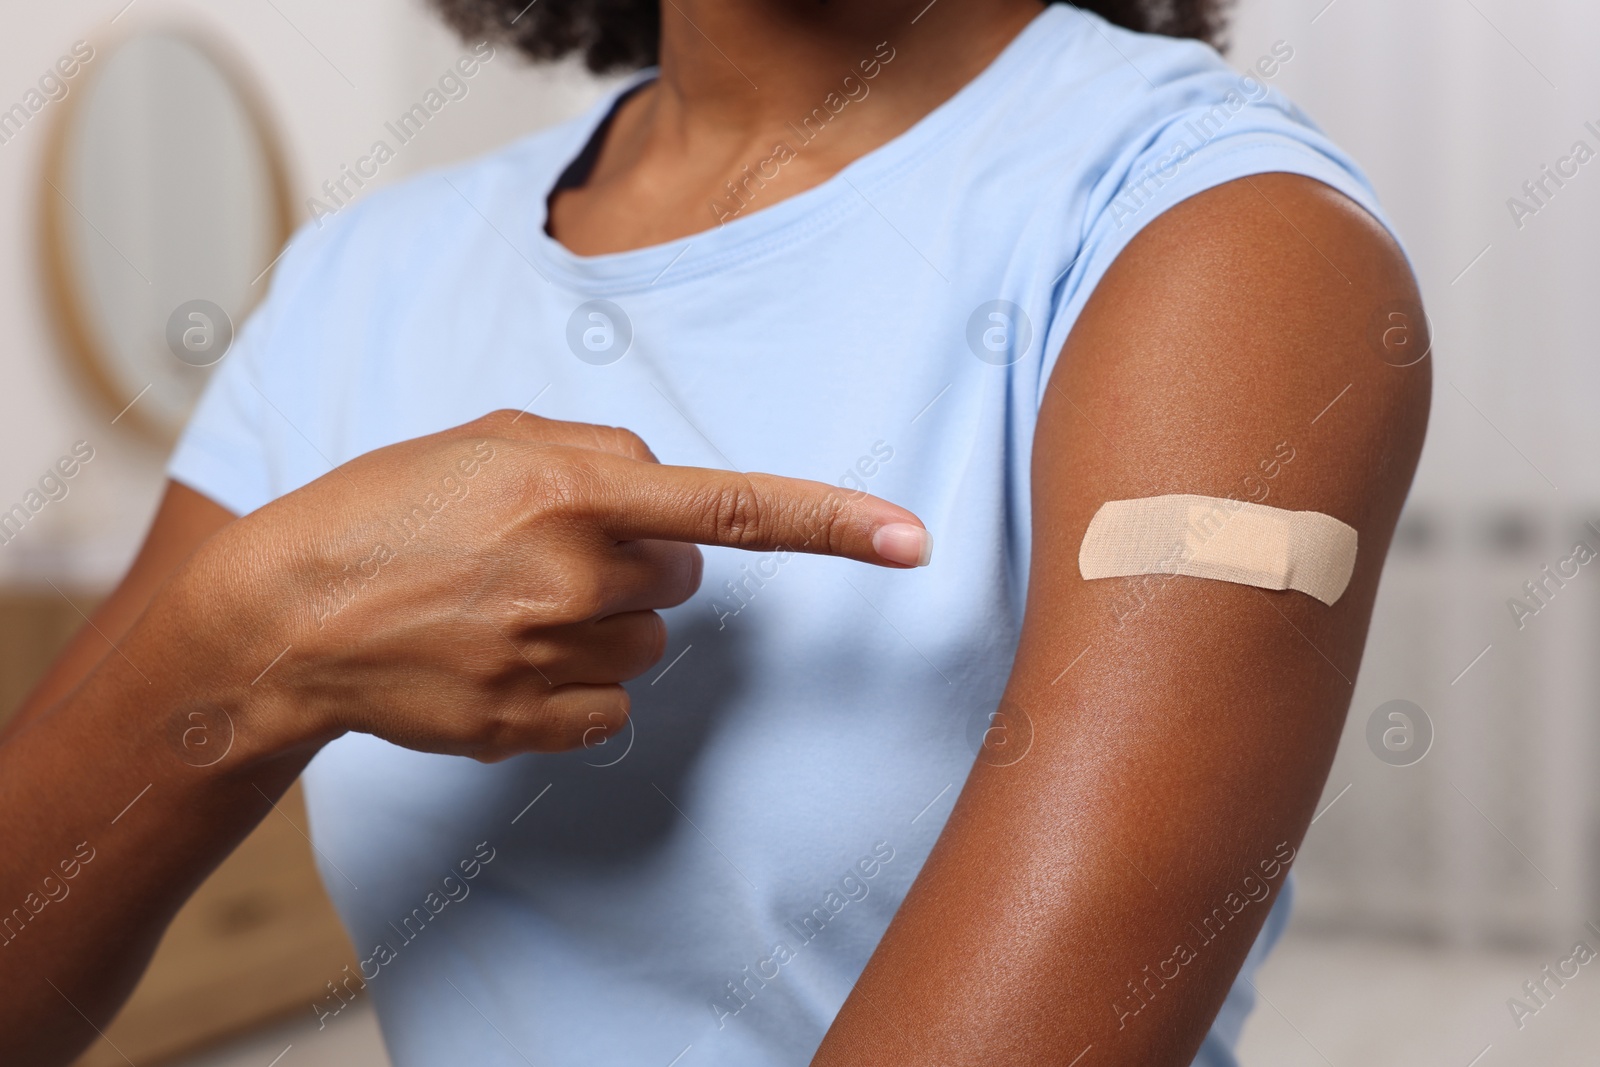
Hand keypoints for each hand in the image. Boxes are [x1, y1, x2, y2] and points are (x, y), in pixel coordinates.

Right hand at [189, 410, 930, 762]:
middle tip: (548, 551)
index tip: (912, 540)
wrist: (285, 618)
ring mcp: (554, 659)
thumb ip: (596, 453)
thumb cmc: (385, 509)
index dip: (832, 522)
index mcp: (572, 490)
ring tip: (508, 604)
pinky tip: (501, 658)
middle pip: (686, 578)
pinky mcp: (534, 724)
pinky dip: (574, 685)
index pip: (734, 507)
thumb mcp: (485, 440)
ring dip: (602, 623)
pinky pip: (610, 708)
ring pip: (648, 646)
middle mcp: (576, 576)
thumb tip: (672, 500)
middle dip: (641, 561)